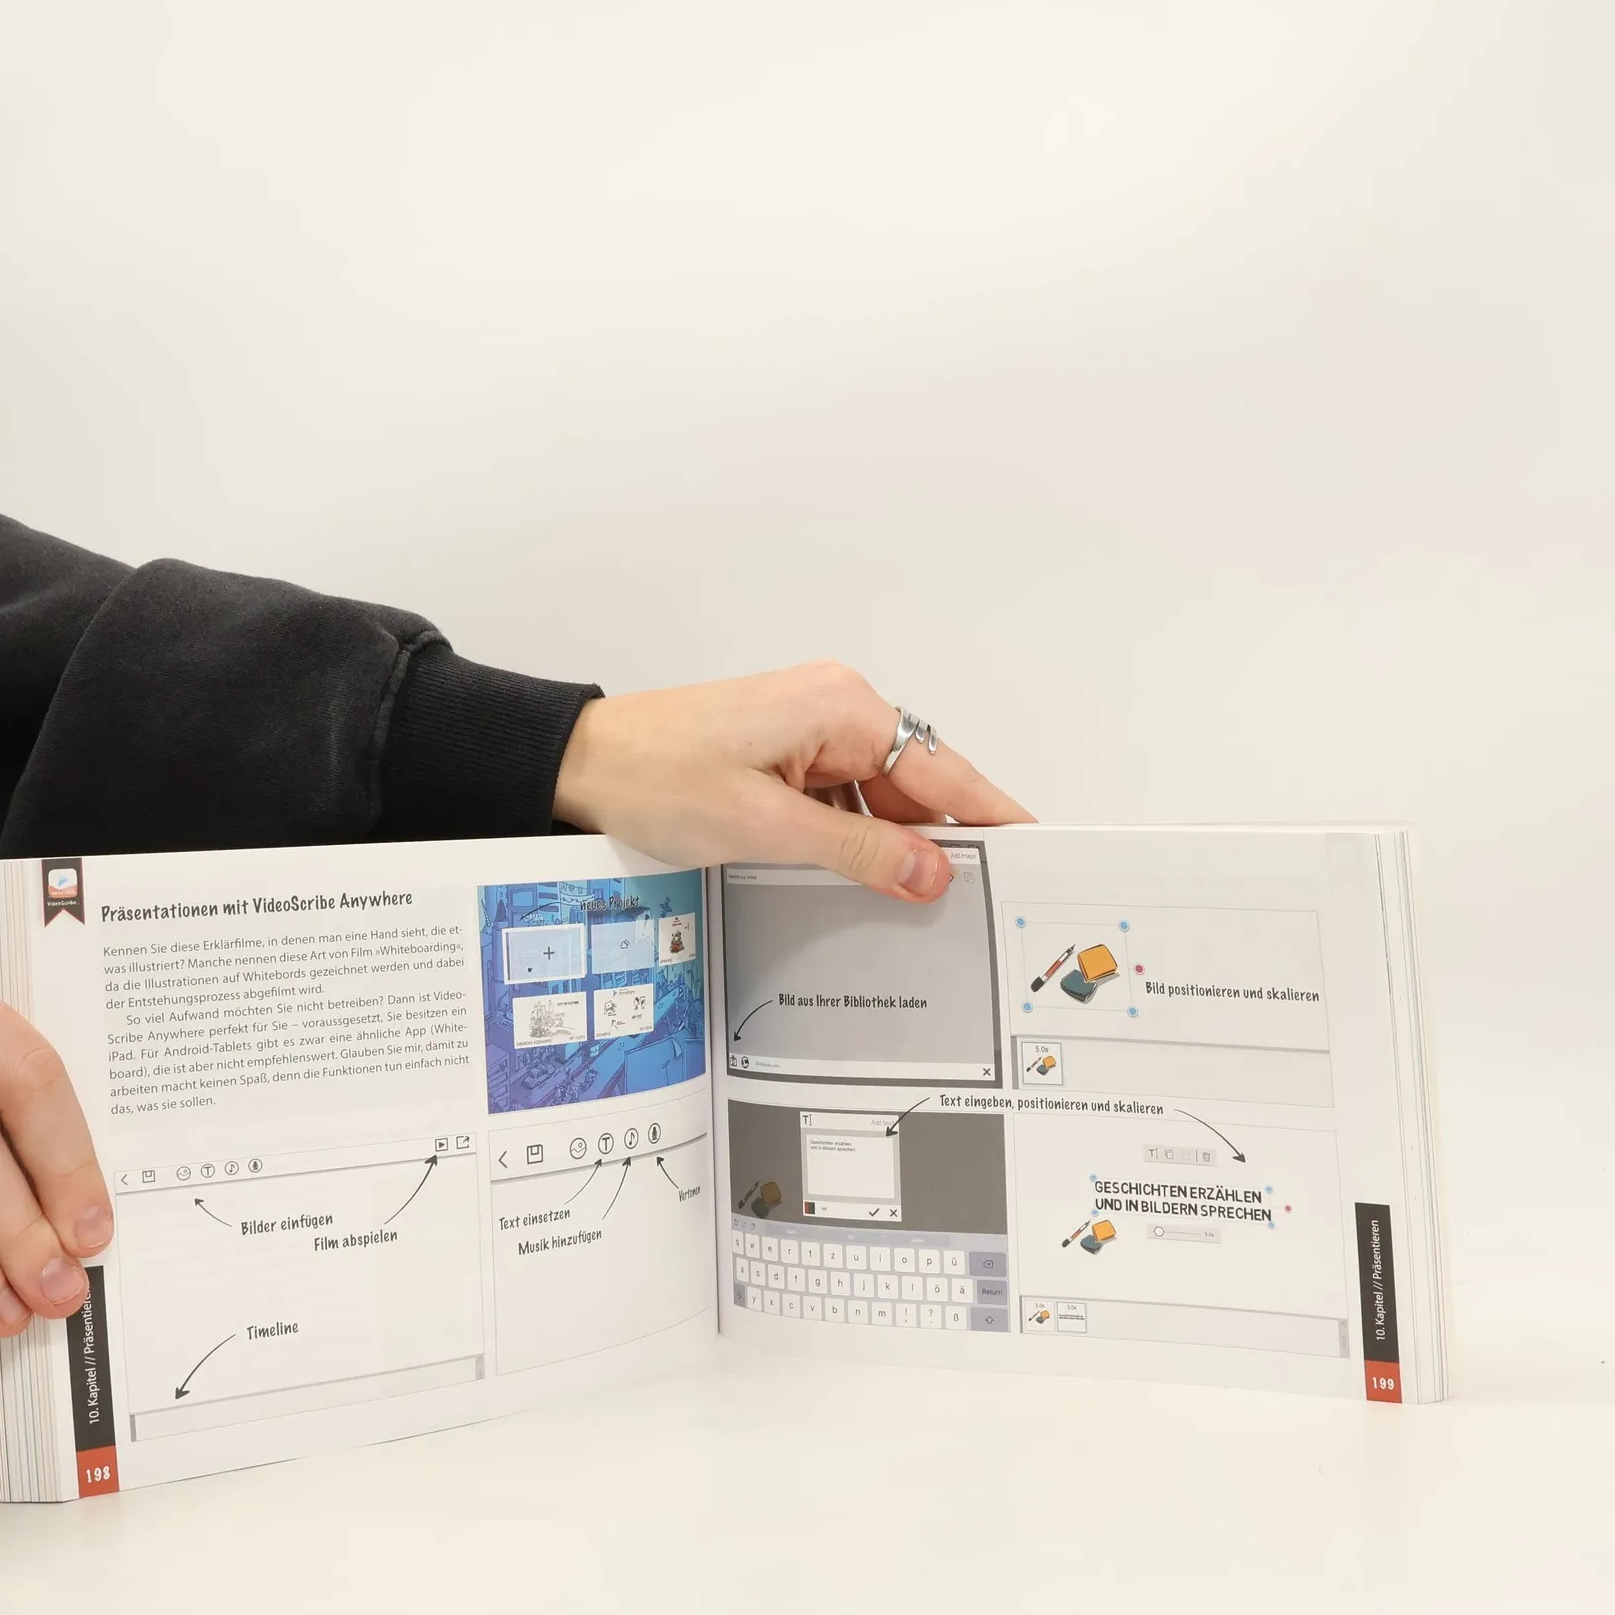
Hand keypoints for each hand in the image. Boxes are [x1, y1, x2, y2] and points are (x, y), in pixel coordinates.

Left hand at [553, 662, 1033, 899]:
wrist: (581, 764)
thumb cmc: (655, 775)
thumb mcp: (766, 827)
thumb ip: (859, 852)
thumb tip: (932, 872)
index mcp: (843, 708)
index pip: (944, 771)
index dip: (991, 818)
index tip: (1034, 851)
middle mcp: (835, 708)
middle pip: (916, 785)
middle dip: (939, 843)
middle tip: (975, 903)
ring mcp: (809, 729)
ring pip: (879, 798)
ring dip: (889, 847)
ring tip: (914, 907)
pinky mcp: (785, 753)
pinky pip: (843, 799)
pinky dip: (854, 839)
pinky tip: (859, 883)